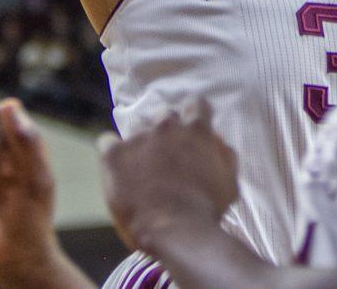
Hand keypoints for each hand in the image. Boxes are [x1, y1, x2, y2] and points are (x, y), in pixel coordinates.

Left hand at [98, 98, 237, 252]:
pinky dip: (112, 153)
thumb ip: (223, 155)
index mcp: (196, 130)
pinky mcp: (114, 154)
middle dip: (166, 132)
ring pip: (136, 128)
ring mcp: (138, 138)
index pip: (195, 104)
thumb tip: (217, 141)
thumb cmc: (207, 210)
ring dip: (140, 142)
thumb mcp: (229, 182)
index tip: (189, 130)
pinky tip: (118, 171)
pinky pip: (107, 142)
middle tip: (166, 157)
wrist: (177, 231)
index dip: (193, 116)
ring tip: (141, 168)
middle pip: (164, 116)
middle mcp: (166, 126)